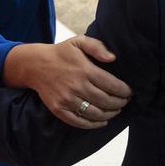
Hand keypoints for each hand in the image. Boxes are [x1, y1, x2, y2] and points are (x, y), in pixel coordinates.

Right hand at [6, 38, 131, 129]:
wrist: (35, 65)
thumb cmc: (61, 53)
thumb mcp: (79, 41)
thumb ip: (97, 47)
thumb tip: (113, 58)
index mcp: (84, 70)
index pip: (111, 85)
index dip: (124, 91)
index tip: (129, 92)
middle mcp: (76, 86)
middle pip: (105, 101)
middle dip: (119, 103)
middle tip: (125, 102)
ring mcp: (66, 99)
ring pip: (94, 113)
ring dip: (109, 114)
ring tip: (116, 111)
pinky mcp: (58, 109)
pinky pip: (78, 121)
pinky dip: (93, 124)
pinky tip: (102, 121)